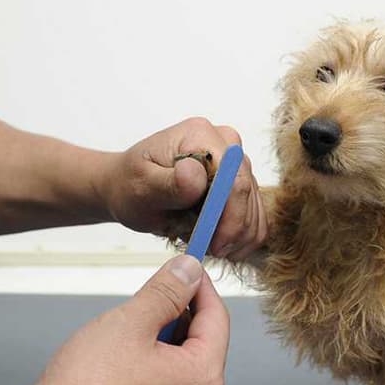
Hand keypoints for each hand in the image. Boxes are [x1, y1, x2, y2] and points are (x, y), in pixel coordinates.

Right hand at [0, 255, 229, 384]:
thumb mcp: (125, 320)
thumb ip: (161, 290)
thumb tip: (185, 267)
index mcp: (204, 375)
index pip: (215, 311)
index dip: (193, 279)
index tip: (175, 257)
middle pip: (196, 337)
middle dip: (167, 309)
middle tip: (132, 293)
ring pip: (172, 360)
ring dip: (148, 335)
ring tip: (109, 328)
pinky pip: (152, 384)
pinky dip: (135, 363)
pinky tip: (100, 358)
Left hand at [100, 117, 267, 260]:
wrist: (128, 187)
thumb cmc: (131, 185)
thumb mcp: (141, 187)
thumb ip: (169, 183)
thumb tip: (196, 174)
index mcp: (200, 134)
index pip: (232, 178)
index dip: (230, 216)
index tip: (215, 244)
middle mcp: (225, 143)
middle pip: (248, 194)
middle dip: (233, 231)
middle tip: (210, 250)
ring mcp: (235, 164)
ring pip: (256, 210)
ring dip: (236, 237)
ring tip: (207, 246)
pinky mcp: (240, 184)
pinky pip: (255, 218)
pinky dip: (241, 239)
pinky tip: (218, 245)